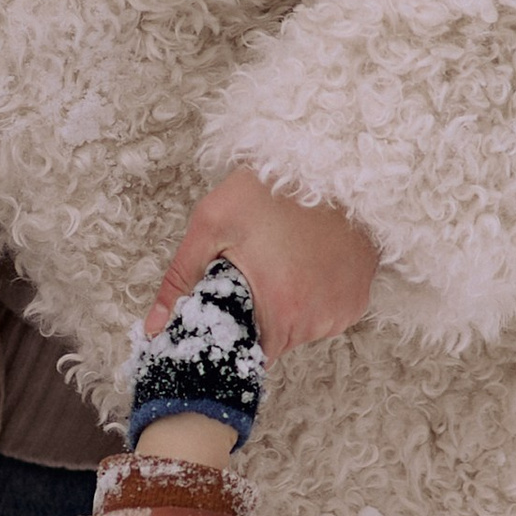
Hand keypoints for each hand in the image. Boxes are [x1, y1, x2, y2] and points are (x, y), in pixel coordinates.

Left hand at [145, 169, 377, 357]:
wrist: (332, 160)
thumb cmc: (272, 188)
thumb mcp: (213, 223)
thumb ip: (180, 279)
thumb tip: (155, 326)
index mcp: (281, 311)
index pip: (249, 354)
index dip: (233, 336)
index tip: (228, 313)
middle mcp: (319, 321)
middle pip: (276, 340)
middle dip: (259, 315)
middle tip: (254, 272)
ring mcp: (344, 310)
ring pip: (303, 327)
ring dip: (289, 305)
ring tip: (282, 260)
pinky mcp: (360, 297)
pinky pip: (328, 311)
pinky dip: (315, 295)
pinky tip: (307, 262)